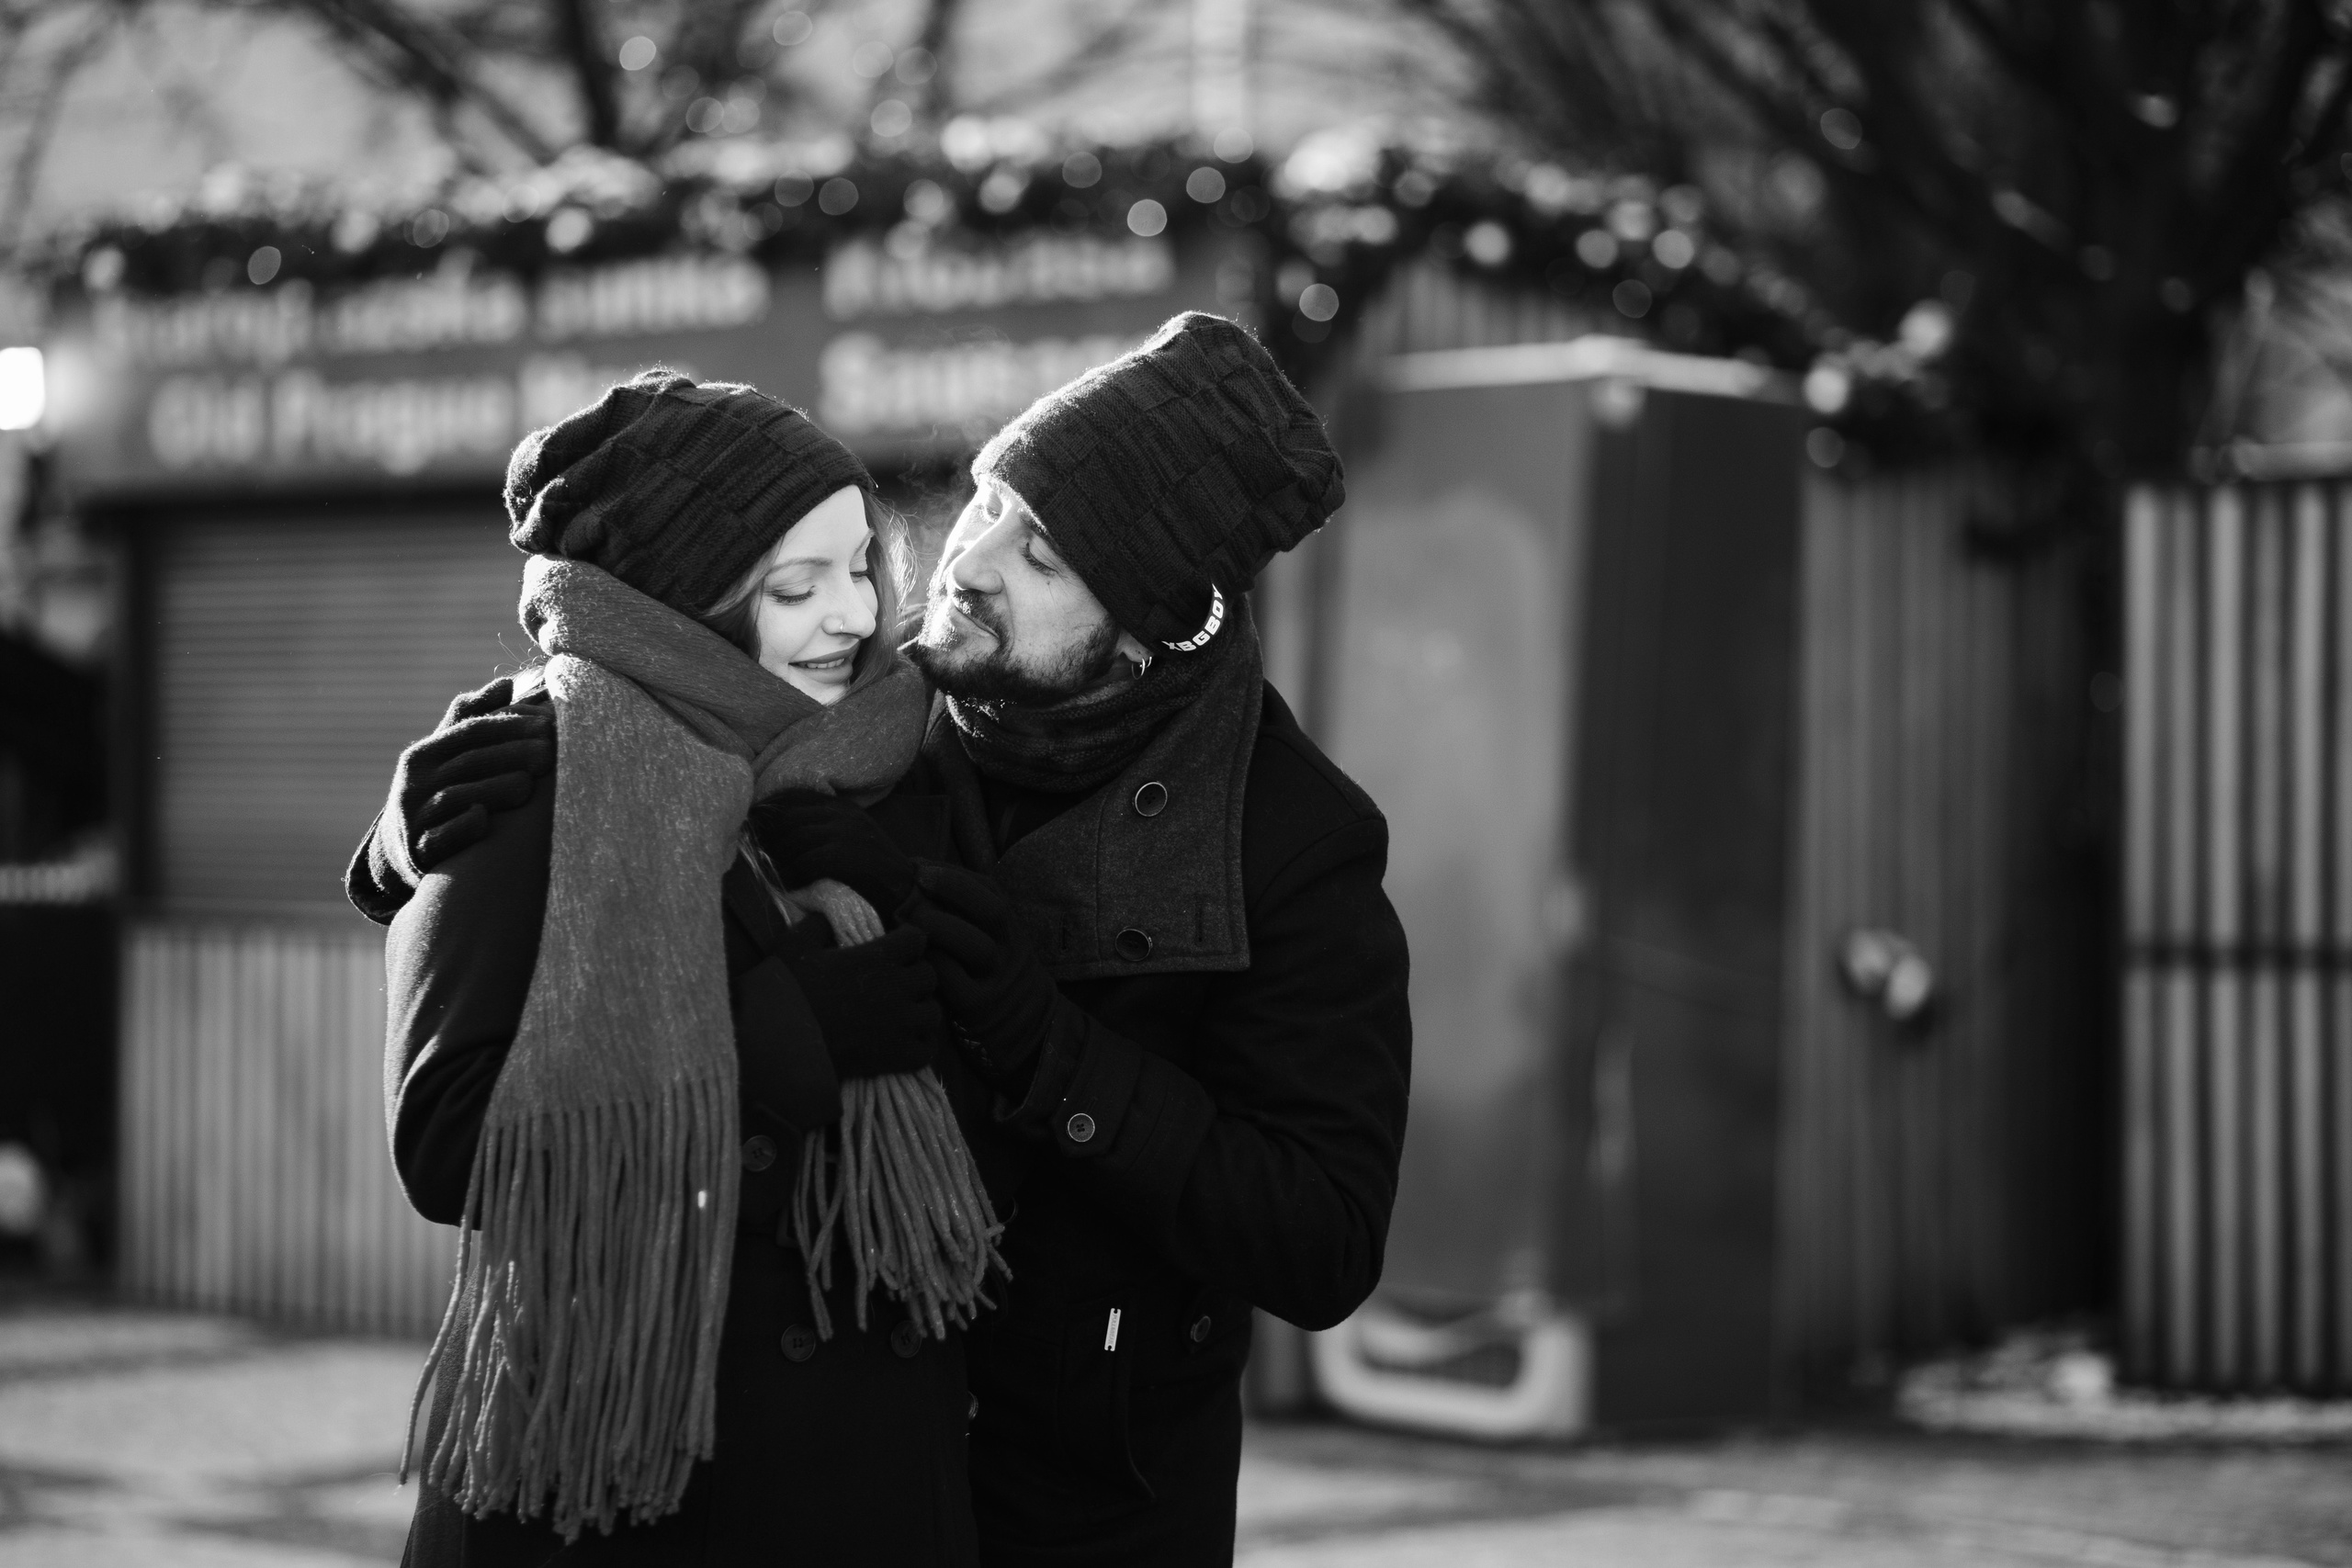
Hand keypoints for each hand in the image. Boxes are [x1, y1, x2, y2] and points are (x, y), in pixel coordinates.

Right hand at [391, 678, 555, 876]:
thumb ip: (473, 719)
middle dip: (511, 755)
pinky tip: (483, 819)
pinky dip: (460, 827)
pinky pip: (438, 838)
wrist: (405, 848)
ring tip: (528, 786)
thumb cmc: (441, 791)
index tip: (549, 725)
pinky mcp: (419, 852)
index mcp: (425, 754)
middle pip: (467, 762)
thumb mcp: (448, 756)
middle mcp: (414, 783)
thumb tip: (506, 682)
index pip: (471, 731)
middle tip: (550, 754)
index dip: (511, 726)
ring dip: (492, 789)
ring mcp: (414, 818)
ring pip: (453, 798)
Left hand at [750, 790, 918, 914]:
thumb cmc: (871, 868)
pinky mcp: (849, 855)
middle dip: (769, 835)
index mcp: (843, 807)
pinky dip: (795, 873)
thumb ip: (824, 828)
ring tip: (773, 871)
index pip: (796, 797)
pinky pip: (809, 860)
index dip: (771, 810)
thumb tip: (781, 832)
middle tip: (757, 852)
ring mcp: (847, 833)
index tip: (754, 824)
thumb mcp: (850, 838)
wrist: (904, 889)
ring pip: (797, 838)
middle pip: (791, 817)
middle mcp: (844, 814)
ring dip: (780, 857)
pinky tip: (791, 884)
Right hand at [786, 923, 942, 1079]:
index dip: (907, 941)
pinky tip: (906, 1042)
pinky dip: (921, 1045)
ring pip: (933, 1012)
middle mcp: (899, 988)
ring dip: (921, 1010)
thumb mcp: (795, 944)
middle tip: (896, 982)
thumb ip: (817, 925)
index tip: (895, 946)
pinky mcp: (899, 1056)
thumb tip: (827, 917)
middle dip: (915, 975)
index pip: (917, 939)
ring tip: (903, 1013)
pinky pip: (928, 1049)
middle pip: (929, 976)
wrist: (781, 1042)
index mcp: (880, 958)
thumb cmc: (788, 990)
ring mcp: (902, 1024)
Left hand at [903, 863, 1057, 1078]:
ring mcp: (997, 978)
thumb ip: (965, 910)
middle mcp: (1010, 949)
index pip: (991, 891)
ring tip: (907, 921)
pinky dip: (930, 963)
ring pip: (975, 946)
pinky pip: (952, 981)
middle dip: (949, 893)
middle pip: (992, 912)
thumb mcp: (994, 938)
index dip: (954, 877)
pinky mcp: (978, 1007)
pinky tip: (913, 956)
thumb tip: (915, 871)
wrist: (1024, 1024)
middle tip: (911, 891)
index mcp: (1010, 927)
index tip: (919, 868)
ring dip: (938, 927)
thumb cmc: (992, 971)